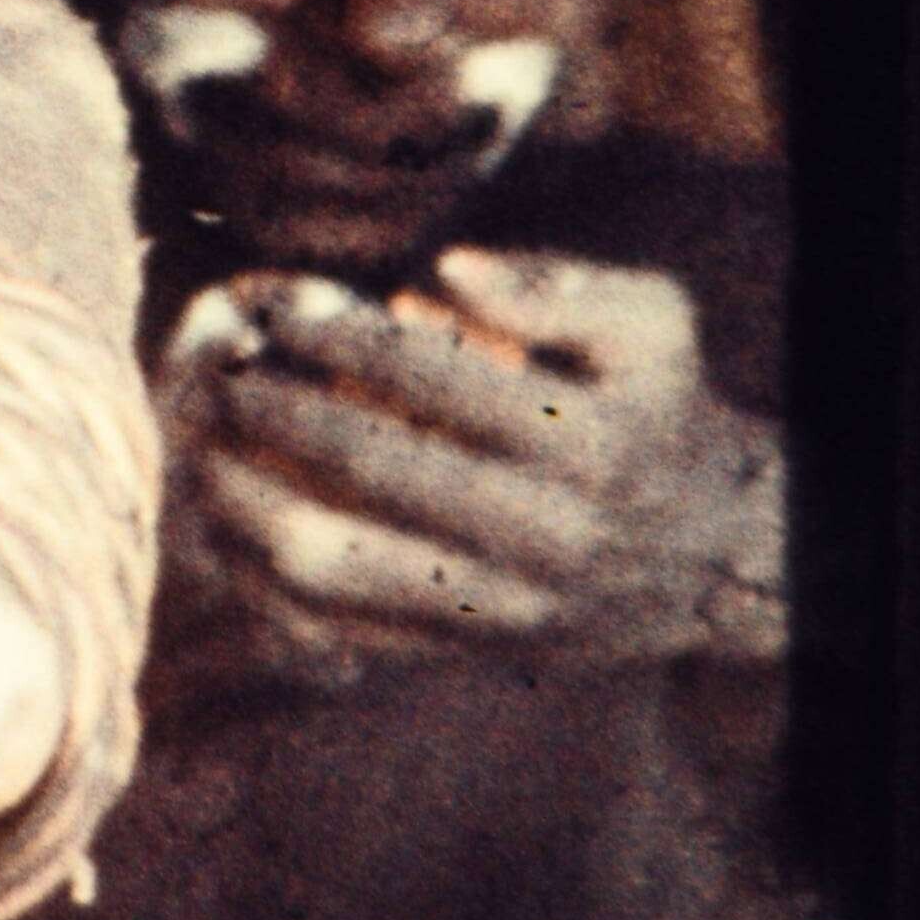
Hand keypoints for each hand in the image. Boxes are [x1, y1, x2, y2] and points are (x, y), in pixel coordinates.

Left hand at [171, 253, 785, 660]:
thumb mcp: (652, 324)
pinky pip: (345, 632)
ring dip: (252, 507)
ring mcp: (502, 603)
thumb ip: (556, 286)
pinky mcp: (470, 649)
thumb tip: (444, 270)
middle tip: (225, 373)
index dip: (340, 335)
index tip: (279, 307)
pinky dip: (270, 587)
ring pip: (343, 567)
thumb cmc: (661, 409)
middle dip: (279, 413)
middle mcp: (544, 532)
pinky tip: (228, 532)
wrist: (711, 553)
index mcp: (587, 441)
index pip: (433, 377)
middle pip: (374, 470)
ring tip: (207, 452)